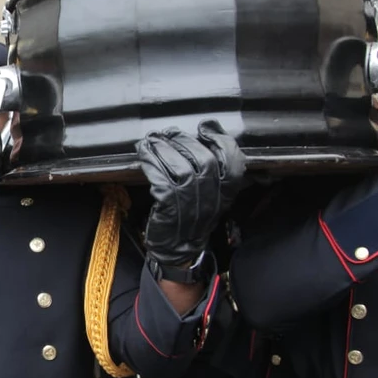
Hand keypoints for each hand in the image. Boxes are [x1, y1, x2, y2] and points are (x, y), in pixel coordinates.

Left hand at [137, 121, 245, 265]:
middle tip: (167, 132)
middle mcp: (212, 199)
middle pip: (204, 161)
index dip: (221, 142)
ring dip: (163, 149)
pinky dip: (151, 164)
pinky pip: (161, 180)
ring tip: (152, 139)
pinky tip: (144, 155)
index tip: (206, 127)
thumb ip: (214, 171)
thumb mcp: (212, 196)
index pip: (233, 164)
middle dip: (184, 141)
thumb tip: (207, 135)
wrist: (178, 249)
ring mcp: (191, 205)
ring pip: (180, 168)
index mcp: (225, 193)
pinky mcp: (169, 209)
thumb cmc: (192, 216)